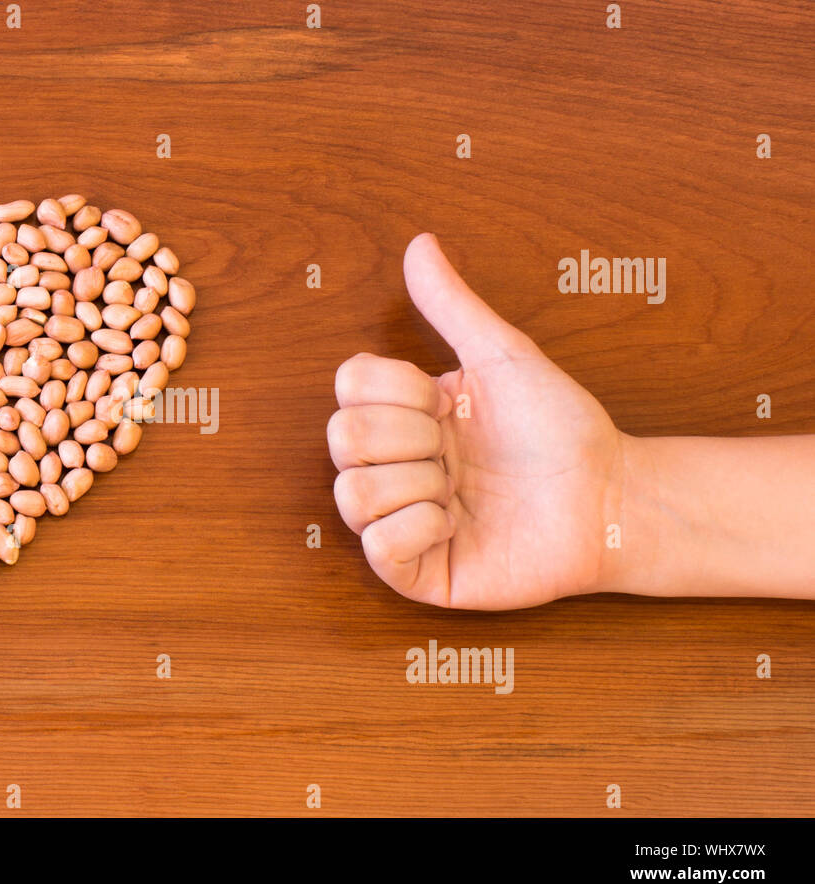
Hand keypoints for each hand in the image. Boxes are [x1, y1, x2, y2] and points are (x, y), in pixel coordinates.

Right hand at [327, 234, 627, 608]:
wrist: (609, 499)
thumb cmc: (561, 429)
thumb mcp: (504, 357)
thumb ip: (453, 304)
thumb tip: (420, 242)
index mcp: (406, 416)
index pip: (348, 388)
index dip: (397, 390)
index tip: (448, 401)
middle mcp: (395, 467)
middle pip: (342, 437)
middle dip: (410, 436)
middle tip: (458, 448)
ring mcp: (401, 521)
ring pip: (350, 494)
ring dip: (417, 484)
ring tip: (459, 490)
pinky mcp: (417, 572)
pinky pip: (376, 548)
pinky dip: (416, 529)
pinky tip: (453, 524)